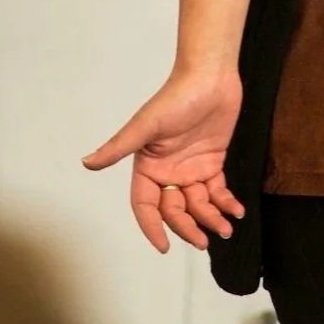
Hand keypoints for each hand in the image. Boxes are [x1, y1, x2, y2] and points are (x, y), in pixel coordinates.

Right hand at [82, 67, 246, 252]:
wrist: (211, 76)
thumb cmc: (176, 97)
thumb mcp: (146, 124)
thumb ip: (119, 147)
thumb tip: (87, 163)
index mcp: (148, 167)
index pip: (146, 206)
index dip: (153, 227)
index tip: (164, 246)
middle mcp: (168, 172)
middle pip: (175, 210)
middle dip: (189, 227)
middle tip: (204, 241)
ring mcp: (191, 168)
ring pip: (198, 203)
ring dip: (211, 218)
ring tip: (225, 230)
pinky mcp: (212, 161)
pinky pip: (217, 189)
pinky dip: (226, 202)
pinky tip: (236, 211)